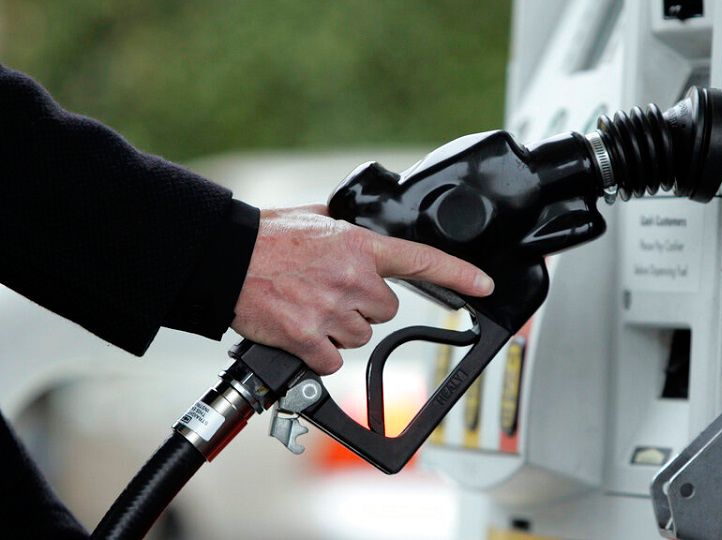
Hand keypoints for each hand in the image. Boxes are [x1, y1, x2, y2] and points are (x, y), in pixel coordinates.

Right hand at [231, 204, 493, 374]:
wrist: (225, 259)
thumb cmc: (265, 237)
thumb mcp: (315, 217)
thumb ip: (345, 228)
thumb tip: (354, 229)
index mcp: (360, 247)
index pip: (422, 262)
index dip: (459, 275)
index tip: (484, 287)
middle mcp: (354, 280)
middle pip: (385, 311)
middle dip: (363, 307)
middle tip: (330, 293)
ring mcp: (333, 311)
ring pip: (359, 337)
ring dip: (338, 329)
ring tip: (307, 306)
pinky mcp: (309, 339)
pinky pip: (331, 362)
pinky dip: (317, 355)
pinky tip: (298, 331)